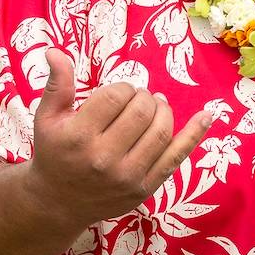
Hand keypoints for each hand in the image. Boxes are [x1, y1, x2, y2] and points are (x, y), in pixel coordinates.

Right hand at [23, 49, 217, 230]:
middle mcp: (104, 159)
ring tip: (154, 106)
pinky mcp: (144, 189)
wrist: (58, 203)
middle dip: (143, 96)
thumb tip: (55, 51)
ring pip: (161, 131)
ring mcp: (127, 176)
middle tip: (137, 98)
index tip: (118, 93)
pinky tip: (207, 115)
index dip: (122, 88)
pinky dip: (194, 134)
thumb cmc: (54, 153)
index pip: (115, 97)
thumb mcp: (46, 118)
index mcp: (80, 136)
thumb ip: (57, 85)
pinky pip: (176, 158)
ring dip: (162, 110)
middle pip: (141, 112)